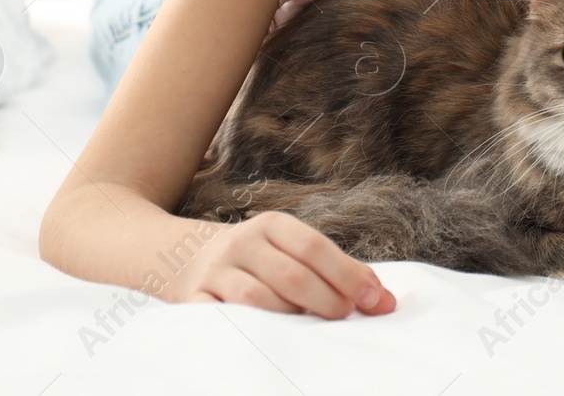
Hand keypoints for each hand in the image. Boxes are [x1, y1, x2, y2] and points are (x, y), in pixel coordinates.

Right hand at [159, 211, 396, 318]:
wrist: (177, 254)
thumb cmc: (255, 259)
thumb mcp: (289, 249)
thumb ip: (335, 270)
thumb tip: (385, 299)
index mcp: (272, 225)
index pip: (315, 247)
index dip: (349, 276)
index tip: (377, 302)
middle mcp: (241, 243)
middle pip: (292, 275)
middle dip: (328, 301)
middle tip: (347, 319)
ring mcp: (215, 272)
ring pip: (258, 300)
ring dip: (290, 318)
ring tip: (310, 330)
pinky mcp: (192, 300)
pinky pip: (220, 320)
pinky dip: (246, 330)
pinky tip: (269, 339)